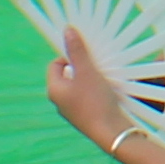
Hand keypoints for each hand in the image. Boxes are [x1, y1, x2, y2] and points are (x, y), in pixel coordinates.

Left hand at [42, 24, 135, 152]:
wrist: (110, 133)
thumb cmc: (95, 101)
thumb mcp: (87, 71)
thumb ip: (77, 50)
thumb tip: (67, 30)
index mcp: (54, 90)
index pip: (55, 64)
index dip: (69, 56)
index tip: (85, 57)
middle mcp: (59, 102)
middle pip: (67, 75)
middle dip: (82, 68)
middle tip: (96, 67)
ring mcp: (72, 111)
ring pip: (78, 87)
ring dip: (90, 80)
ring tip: (103, 80)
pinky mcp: (84, 118)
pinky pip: (86, 98)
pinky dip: (96, 92)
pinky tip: (108, 94)